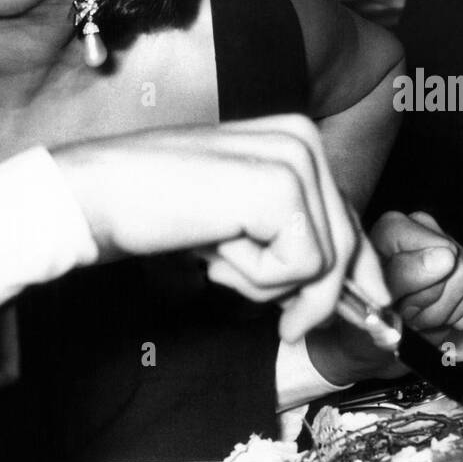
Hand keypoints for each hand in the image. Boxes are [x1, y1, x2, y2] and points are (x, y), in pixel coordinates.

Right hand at [53, 114, 388, 341]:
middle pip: (349, 245)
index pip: (349, 219)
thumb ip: (288, 240)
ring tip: (215, 256)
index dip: (357, 276)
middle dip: (317, 296)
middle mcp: (303, 139)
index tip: (364, 313)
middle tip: (284, 323)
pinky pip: (300, 268)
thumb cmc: (154, 209)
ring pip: (326, 264)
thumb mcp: (236, 224)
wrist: (98, 195)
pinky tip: (212, 247)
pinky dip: (253, 277)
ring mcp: (295, 160)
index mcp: (294, 138)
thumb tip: (348, 290)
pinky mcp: (281, 190)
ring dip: (266, 283)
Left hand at [370, 210, 462, 341]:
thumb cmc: (368, 306)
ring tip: (417, 316)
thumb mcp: (373, 294)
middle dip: (432, 307)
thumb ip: (403, 274)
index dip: (420, 289)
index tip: (396, 304)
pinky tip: (434, 315)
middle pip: (462, 271)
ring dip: (444, 315)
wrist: (374, 321)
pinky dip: (460, 317)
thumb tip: (445, 259)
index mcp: (394, 226)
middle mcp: (427, 227)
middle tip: (406, 314)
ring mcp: (453, 246)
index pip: (438, 254)